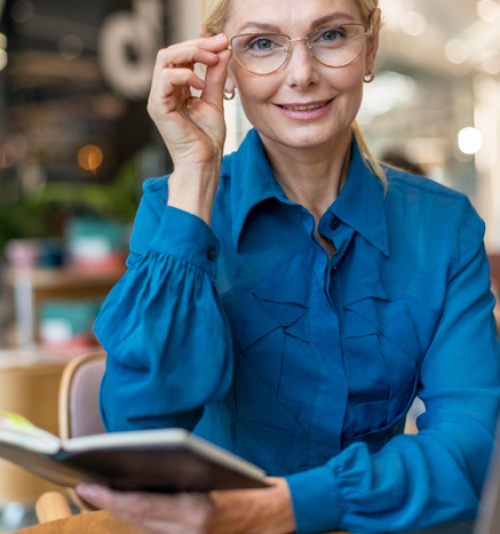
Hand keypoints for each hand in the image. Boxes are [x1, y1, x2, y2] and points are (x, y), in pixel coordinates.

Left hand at [76, 477, 295, 533]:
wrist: (279, 514)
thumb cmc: (252, 487)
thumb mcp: (218, 473)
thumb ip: (183, 478)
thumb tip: (146, 471)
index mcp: (197, 512)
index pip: (141, 505)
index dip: (109, 496)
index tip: (87, 484)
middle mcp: (190, 533)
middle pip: (138, 521)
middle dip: (109, 504)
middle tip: (85, 486)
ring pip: (146, 529)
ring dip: (122, 513)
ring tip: (103, 494)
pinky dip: (142, 520)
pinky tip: (131, 506)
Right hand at [148, 34, 231, 169]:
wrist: (204, 162)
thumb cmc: (208, 139)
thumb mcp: (214, 100)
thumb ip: (216, 76)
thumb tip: (223, 51)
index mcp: (176, 89)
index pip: (182, 56)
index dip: (202, 44)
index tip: (224, 41)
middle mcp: (164, 91)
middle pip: (172, 52)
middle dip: (197, 44)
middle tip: (220, 44)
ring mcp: (158, 98)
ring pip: (166, 58)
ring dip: (191, 53)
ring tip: (212, 61)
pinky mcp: (158, 107)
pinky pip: (166, 78)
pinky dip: (185, 74)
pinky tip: (201, 84)